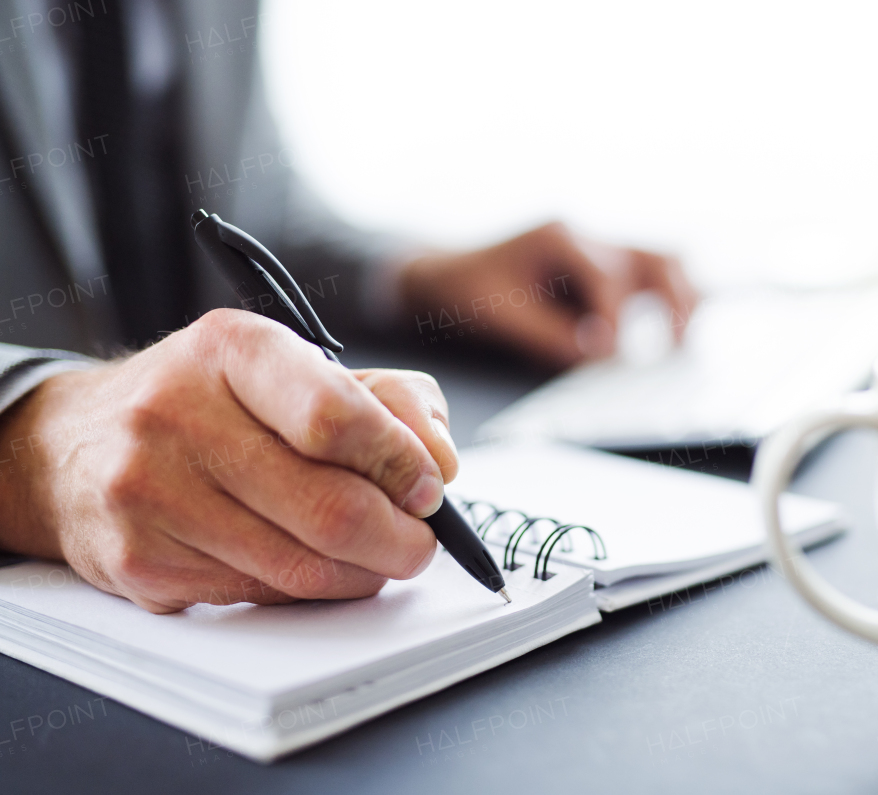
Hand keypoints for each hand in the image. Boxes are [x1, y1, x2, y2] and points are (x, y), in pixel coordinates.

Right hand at [0, 309, 457, 612]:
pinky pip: (259, 595)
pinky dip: (308, 591)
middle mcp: (178, 414)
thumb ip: (390, 402)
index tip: (429, 487)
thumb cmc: (209, 403)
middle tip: (420, 543)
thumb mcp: (297, 369)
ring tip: (378, 557)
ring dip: (363, 573)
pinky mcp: (139, 561)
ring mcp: (150, 492)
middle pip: (330, 508)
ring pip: (302, 567)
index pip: (336, 417)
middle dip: (400, 539)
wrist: (75, 445)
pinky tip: (311, 565)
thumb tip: (440, 462)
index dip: (401, 463)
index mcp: (233, 349)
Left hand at [399, 222, 699, 368]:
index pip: (607, 276)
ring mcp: (600, 249)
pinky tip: (671, 337)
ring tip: (682, 343)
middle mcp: (587, 236)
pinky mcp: (605, 268)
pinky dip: (666, 303)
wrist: (449, 272)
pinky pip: (651, 278)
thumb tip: (599, 354)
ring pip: (664, 261)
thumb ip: (550, 335)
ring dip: (681, 299)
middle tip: (676, 345)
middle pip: (655, 257)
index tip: (610, 354)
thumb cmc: (470, 291)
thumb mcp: (501, 316)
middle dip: (673, 301)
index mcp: (559, 237)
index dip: (614, 318)